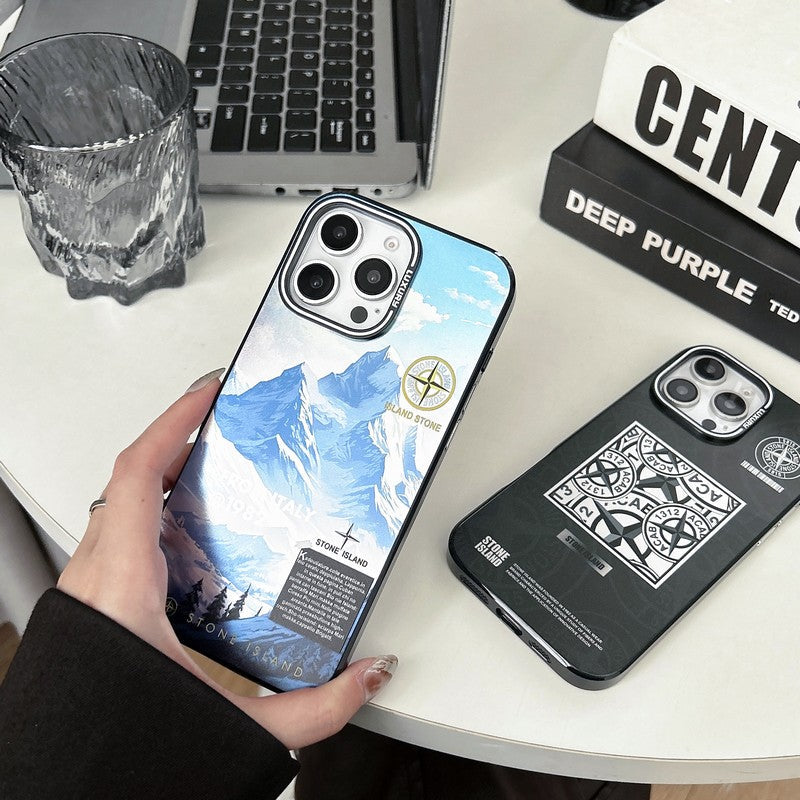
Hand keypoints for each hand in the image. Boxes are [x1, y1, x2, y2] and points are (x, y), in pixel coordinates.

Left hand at [57, 369, 396, 749]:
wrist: (68, 791)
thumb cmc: (121, 751)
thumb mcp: (232, 725)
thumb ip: (314, 707)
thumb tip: (368, 673)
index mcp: (124, 587)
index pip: (138, 475)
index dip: (173, 422)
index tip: (206, 393)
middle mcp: (98, 578)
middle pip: (130, 479)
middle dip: (176, 438)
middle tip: (220, 421)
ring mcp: (89, 588)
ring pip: (117, 505)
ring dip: (160, 474)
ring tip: (208, 462)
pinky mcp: (92, 602)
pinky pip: (116, 532)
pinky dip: (148, 510)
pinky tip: (185, 527)